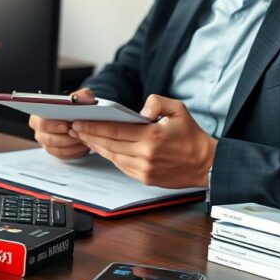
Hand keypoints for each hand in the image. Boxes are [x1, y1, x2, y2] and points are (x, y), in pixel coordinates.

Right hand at [30, 88, 93, 159]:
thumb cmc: (76, 106)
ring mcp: (46, 143)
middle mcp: (39, 131)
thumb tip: (78, 100)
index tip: (67, 126)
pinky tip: (84, 146)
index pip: (41, 123)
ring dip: (71, 145)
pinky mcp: (55, 152)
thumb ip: (80, 96)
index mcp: (38, 116)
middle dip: (64, 138)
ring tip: (83, 139)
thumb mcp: (80, 97)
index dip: (53, 125)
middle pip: (47, 139)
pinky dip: (74, 152)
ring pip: (56, 149)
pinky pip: (63, 156)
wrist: (80, 116)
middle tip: (78, 134)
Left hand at [71, 95, 216, 187]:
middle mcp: (146, 155)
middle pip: (109, 145)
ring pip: (112, 157)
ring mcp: (144, 169)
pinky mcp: (144, 178)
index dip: (94, 127)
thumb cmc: (190, 135)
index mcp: (152, 137)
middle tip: (74, 128)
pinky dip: (109, 156)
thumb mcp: (178, 109)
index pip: (115, 131)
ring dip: (96, 147)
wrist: (205, 164)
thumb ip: (157, 102)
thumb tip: (139, 110)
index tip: (78, 122)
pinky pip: (121, 166)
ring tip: (83, 137)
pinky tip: (101, 148)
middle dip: (89, 136)